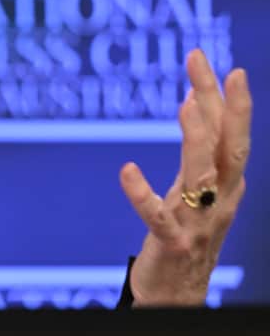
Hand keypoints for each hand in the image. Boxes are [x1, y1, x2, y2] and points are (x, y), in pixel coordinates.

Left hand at [119, 48, 250, 305]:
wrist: (178, 294)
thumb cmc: (186, 233)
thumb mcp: (194, 187)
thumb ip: (198, 148)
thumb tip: (195, 98)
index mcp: (225, 185)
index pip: (231, 135)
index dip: (229, 100)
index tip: (224, 64)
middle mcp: (220, 200)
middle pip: (227, 147)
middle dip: (221, 104)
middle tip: (207, 64)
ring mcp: (198, 223)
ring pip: (202, 175)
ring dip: (195, 138)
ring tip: (184, 103)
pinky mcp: (173, 244)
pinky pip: (159, 218)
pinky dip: (143, 194)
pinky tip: (126, 170)